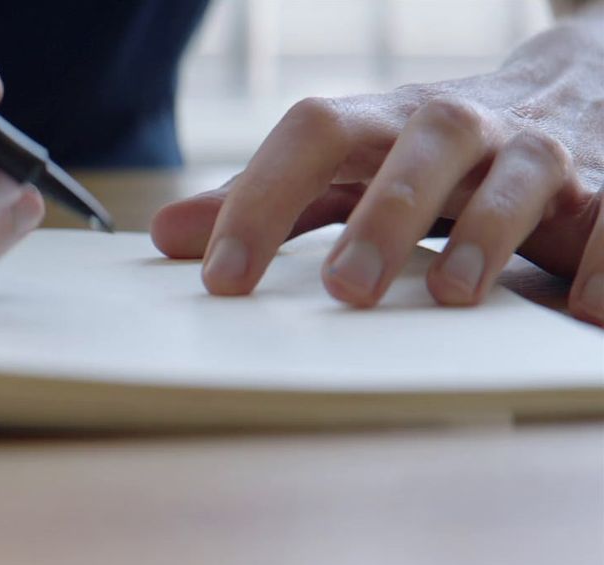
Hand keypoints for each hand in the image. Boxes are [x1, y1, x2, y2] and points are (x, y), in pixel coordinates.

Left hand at [151, 16, 603, 324]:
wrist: (573, 89)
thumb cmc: (427, 151)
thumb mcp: (346, 166)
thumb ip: (265, 199)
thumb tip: (166, 237)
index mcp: (383, 120)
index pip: (312, 133)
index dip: (261, 197)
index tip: (220, 278)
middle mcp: (460, 126)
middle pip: (421, 145)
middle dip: (383, 216)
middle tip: (343, 291)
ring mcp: (538, 153)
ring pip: (519, 173)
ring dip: (485, 233)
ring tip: (453, 296)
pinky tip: (586, 311)